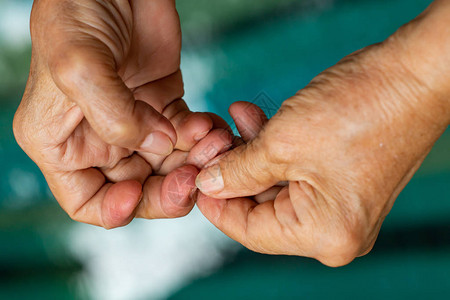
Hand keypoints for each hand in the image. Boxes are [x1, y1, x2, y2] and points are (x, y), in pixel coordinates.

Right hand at [13, 0, 231, 227]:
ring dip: (194, 161)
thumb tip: (155, 144)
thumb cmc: (76, 12)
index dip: (114, 210)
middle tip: (193, 179)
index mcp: (61, 142)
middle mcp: (97, 138)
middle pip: (137, 187)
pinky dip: (203, 137)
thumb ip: (110, 114)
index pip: (86, 200)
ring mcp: (134, 122)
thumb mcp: (78, 64)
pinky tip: (213, 126)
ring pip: (169, 164)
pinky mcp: (163, 104)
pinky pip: (188, 136)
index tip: (137, 199)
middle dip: (167, 189)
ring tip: (212, 143)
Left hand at [196, 2, 449, 265]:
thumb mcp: (283, 142)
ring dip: (251, 152)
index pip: (250, 231)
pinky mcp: (342, 180)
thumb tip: (208, 185)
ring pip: (275, 184)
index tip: (192, 177)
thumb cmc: (359, 109)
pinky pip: (295, 170)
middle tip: (210, 142)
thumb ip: (238, 170)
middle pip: (262, 207)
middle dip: (233, 171)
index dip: (215, 204)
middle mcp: (335, 230)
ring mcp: (341, 205)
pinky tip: (253, 118)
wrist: (414, 74)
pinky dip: (273, 147)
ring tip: (232, 123)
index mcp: (323, 234)